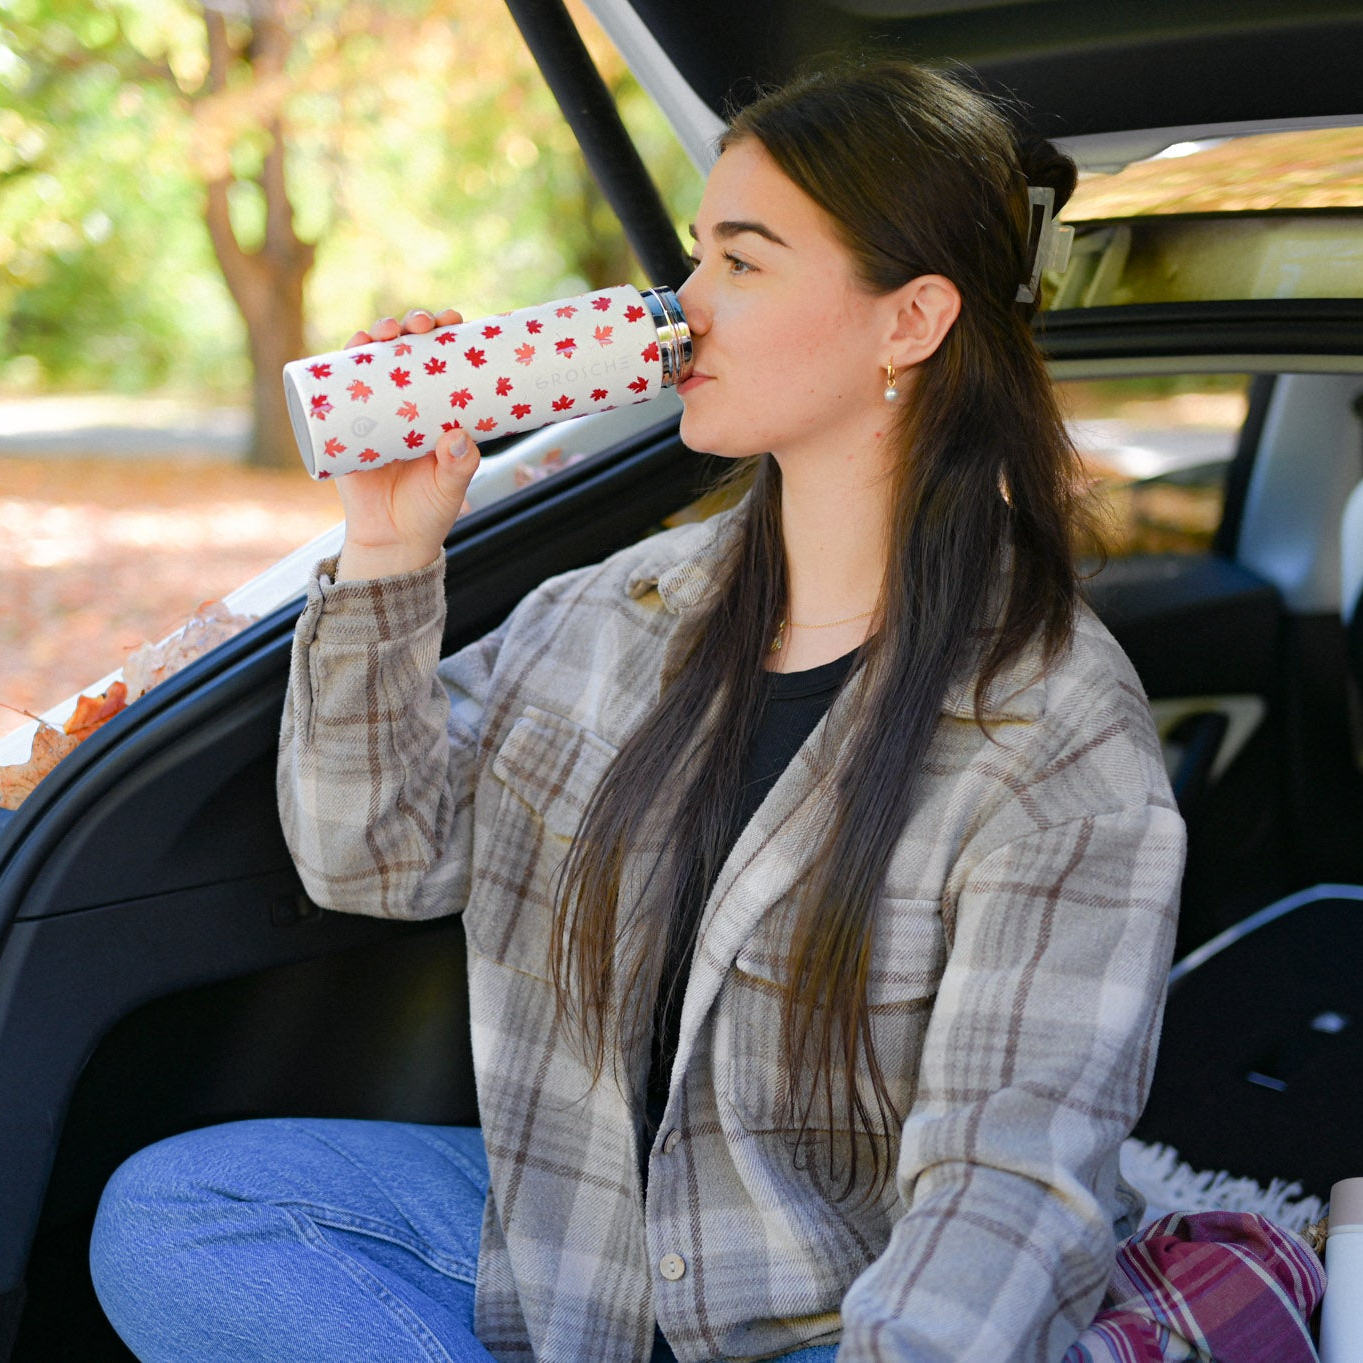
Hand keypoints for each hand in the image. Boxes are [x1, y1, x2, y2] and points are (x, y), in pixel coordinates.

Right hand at [334, 308, 479, 581]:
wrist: (392, 540)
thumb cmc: (429, 510)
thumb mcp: (452, 487)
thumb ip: (459, 465)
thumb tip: (457, 436)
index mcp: (436, 408)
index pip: (442, 359)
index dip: (445, 333)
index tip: (453, 320)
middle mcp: (404, 402)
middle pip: (405, 350)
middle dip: (411, 326)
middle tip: (420, 325)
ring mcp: (372, 411)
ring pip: (369, 362)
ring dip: (373, 336)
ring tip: (383, 333)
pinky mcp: (342, 428)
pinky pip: (335, 392)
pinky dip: (335, 366)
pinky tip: (347, 348)